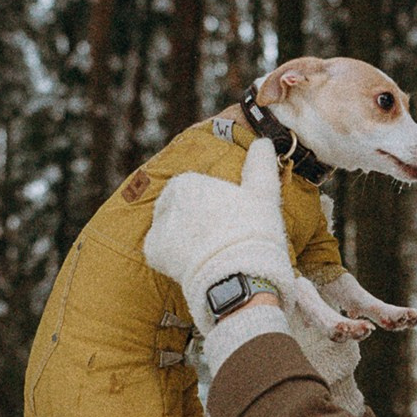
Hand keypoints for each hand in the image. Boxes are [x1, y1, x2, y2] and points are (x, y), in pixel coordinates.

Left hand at [144, 139, 298, 328]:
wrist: (238, 275)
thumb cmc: (254, 231)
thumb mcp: (263, 193)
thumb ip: (261, 165)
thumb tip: (263, 142)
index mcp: (188, 182)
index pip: (195, 189)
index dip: (212, 204)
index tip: (228, 219)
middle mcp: (167, 201)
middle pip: (181, 209)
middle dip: (196, 221)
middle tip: (220, 238)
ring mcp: (158, 228)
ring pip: (171, 230)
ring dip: (184, 239)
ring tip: (209, 253)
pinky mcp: (153, 253)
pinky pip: (160, 252)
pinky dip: (172, 257)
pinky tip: (192, 262)